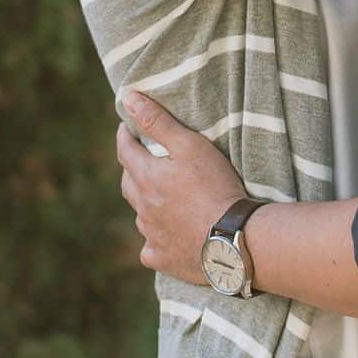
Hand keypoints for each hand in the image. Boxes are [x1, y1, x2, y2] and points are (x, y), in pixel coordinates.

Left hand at [115, 90, 251, 285]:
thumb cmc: (215, 188)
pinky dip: (156, 240)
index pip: (125, 151)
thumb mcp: (190, 146)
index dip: (125, 136)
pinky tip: (166, 237)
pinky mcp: (164, 259)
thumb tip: (127, 98)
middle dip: (133, 169)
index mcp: (146, 178)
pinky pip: (151, 249)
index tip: (126, 128)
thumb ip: (158, 122)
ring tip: (160, 198)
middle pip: (129, 184)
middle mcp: (143, 208)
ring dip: (146, 204)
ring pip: (141, 216)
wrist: (233, 240)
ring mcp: (152, 236)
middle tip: (144, 160)